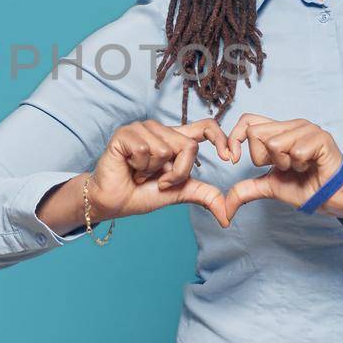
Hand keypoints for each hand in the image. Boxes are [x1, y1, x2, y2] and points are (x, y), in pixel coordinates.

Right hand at [87, 119, 234, 224]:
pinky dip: (138, 167)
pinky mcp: (125, 134)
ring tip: (140, 173)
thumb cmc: (142, 193)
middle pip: (188, 146)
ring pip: (164, 149)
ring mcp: (141, 129)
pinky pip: (144, 150)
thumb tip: (227, 215)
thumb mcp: (179, 193)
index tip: (229, 158)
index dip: (221, 138)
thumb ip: (203, 195)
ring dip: (153, 171)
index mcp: (175, 139)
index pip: (206, 127)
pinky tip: (129, 168)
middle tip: (158, 180)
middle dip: (177, 173)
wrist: (113, 202)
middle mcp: (160, 130)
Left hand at [218, 113, 342, 226]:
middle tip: (285, 167)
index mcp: (278, 131)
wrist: (331, 198)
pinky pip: (296, 151)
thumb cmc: (305, 187)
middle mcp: (291, 125)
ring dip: (285, 164)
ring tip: (299, 167)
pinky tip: (310, 166)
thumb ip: (246, 189)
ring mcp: (307, 129)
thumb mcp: (269, 187)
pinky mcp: (321, 138)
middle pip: (256, 133)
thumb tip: (225, 208)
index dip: (234, 138)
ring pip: (275, 143)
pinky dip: (300, 165)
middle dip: (265, 159)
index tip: (232, 159)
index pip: (247, 121)